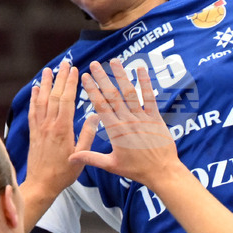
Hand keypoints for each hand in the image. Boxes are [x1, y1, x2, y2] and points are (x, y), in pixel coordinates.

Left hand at [25, 61, 96, 197]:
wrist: (41, 185)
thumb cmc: (63, 174)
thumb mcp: (81, 156)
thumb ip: (88, 135)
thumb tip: (95, 116)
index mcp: (63, 129)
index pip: (67, 100)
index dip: (71, 84)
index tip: (75, 71)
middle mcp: (49, 125)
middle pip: (55, 96)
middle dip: (60, 78)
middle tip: (65, 63)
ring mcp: (40, 128)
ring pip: (42, 101)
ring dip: (45, 84)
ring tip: (48, 70)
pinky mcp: (34, 133)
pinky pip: (33, 112)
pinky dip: (34, 99)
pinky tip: (35, 89)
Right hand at [69, 60, 178, 187]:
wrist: (162, 171)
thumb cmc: (136, 170)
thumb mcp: (111, 165)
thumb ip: (90, 158)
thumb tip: (70, 157)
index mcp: (115, 130)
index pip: (100, 105)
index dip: (92, 89)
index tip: (85, 77)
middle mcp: (127, 120)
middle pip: (112, 95)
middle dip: (102, 78)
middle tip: (94, 63)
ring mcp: (142, 117)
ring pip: (130, 92)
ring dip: (121, 76)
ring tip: (114, 61)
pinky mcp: (156, 118)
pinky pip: (150, 97)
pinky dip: (146, 82)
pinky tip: (141, 69)